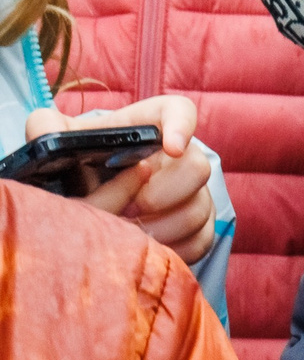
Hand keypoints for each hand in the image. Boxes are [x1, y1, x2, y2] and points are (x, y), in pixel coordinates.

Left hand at [28, 96, 217, 263]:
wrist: (91, 194)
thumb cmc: (81, 162)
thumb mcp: (59, 141)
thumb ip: (47, 128)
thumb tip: (45, 132)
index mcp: (151, 126)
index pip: (180, 111)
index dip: (182, 126)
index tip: (171, 146)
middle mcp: (182, 156)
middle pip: (198, 167)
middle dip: (161, 194)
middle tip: (128, 209)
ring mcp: (195, 191)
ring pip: (199, 208)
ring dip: (163, 227)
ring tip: (129, 232)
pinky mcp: (200, 225)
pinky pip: (202, 238)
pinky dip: (175, 248)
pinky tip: (147, 248)